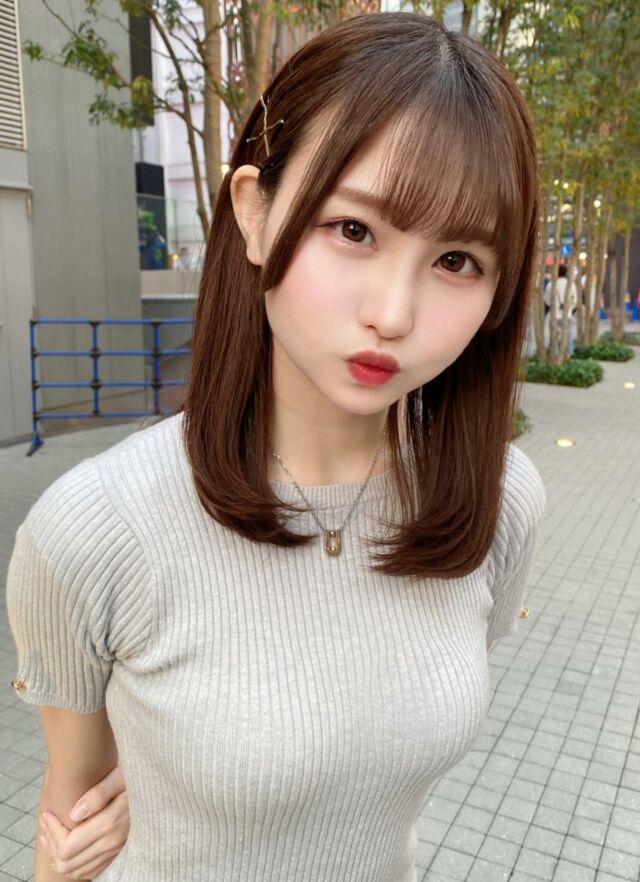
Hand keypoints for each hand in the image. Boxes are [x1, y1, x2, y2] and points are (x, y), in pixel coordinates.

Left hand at [39, 765, 129, 879]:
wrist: (161, 789)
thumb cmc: (138, 778)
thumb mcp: (120, 777)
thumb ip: (98, 793)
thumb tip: (73, 813)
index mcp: (111, 824)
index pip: (67, 845)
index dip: (52, 832)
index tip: (47, 814)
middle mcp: (113, 843)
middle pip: (67, 862)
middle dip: (50, 844)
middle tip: (45, 824)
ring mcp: (116, 851)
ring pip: (75, 870)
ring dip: (57, 855)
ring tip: (50, 835)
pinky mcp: (118, 854)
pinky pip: (89, 871)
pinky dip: (72, 863)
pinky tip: (66, 846)